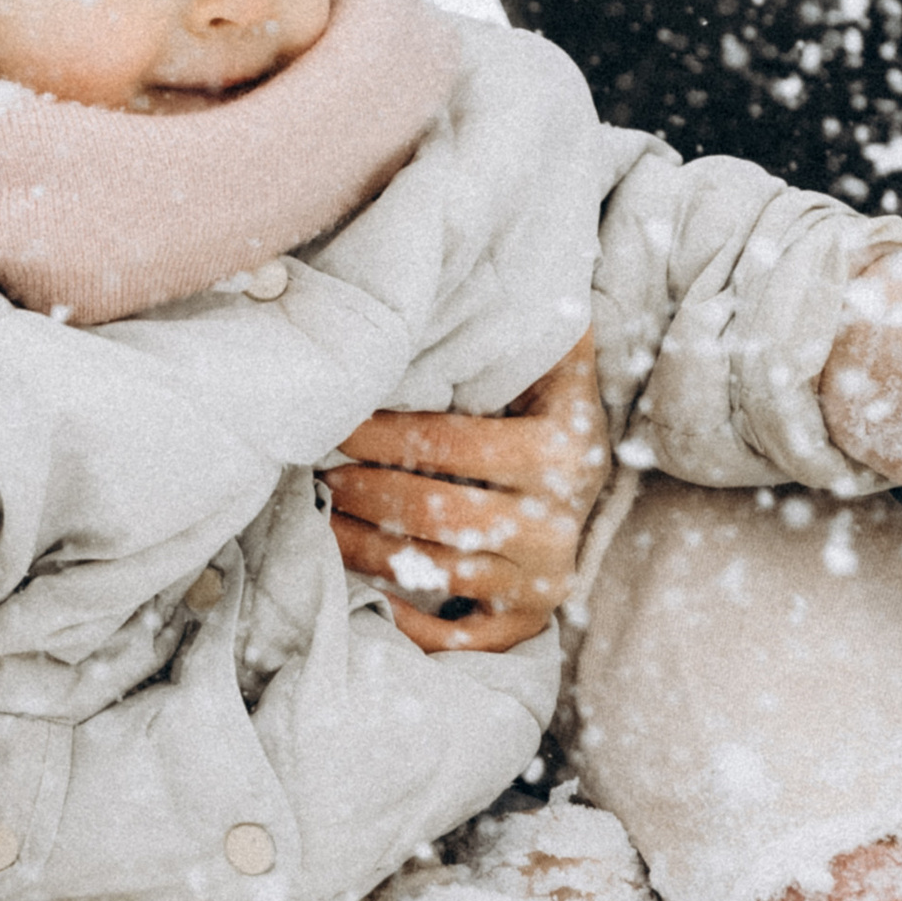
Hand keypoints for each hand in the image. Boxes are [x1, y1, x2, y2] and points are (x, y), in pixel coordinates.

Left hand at [328, 331, 611, 654]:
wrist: (593, 482)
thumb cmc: (547, 405)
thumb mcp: (554, 360)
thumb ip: (528, 320)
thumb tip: (504, 260)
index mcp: (563, 453)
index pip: (448, 444)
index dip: (378, 434)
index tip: (328, 422)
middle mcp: (557, 526)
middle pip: (432, 511)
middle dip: (359, 491)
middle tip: (308, 472)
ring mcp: (540, 582)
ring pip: (431, 571)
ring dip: (359, 546)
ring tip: (313, 518)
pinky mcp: (524, 626)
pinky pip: (455, 640)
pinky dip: (402, 620)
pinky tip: (354, 590)